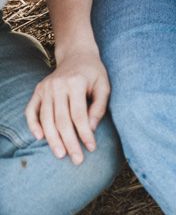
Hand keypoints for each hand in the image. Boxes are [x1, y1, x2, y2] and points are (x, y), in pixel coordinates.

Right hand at [24, 46, 109, 165]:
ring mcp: (45, 88)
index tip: (91, 148)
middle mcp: (57, 86)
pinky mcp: (37, 91)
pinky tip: (41, 138)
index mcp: (76, 83)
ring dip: (53, 139)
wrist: (77, 55)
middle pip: (62, 120)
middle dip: (69, 142)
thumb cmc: (94, 73)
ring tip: (61, 154)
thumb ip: (99, 107)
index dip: (84, 134)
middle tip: (76, 159)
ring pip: (46, 119)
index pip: (79, 115)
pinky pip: (31, 111)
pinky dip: (34, 125)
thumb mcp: (104, 86)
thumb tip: (90, 129)